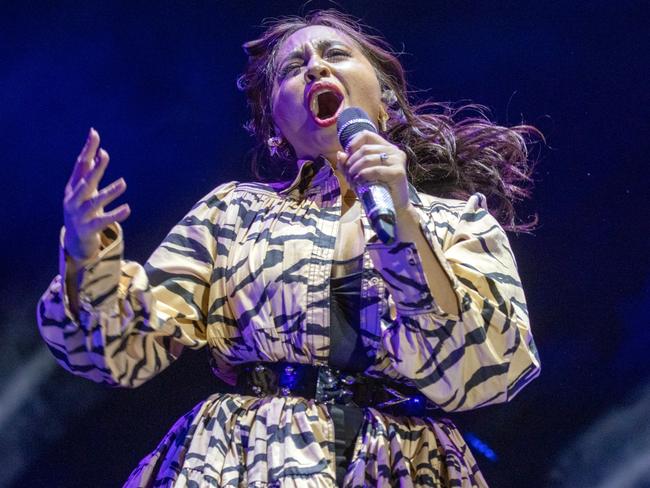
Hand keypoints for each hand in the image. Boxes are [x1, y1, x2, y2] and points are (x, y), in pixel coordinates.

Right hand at [63, 128, 129, 262]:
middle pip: (85, 182)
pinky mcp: (88, 228)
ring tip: (123, 183)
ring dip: (109, 192)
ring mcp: (79, 215)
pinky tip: (128, 208)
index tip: (94, 133)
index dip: (87, 149)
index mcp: (73, 187)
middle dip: (95, 169)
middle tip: (105, 155)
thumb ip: (91, 173)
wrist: (74, 240)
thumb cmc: (82, 210)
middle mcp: (74, 200)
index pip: (80, 165)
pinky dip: (115, 214)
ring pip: (95, 202)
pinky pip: (103, 221)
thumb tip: (101, 152)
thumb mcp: (85, 191)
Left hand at [336, 130, 410, 209]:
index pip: (366, 134)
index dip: (353, 144)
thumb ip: (349, 164)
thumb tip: (340, 154)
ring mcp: (398, 161)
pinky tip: (359, 181)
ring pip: (368, 158)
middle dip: (352, 162)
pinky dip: (364, 175)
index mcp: (386, 147)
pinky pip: (376, 170)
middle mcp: (394, 151)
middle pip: (365, 148)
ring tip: (352, 179)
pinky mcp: (398, 172)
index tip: (348, 157)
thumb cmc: (376, 190)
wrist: (393, 207)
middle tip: (348, 174)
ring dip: (355, 169)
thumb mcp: (359, 175)